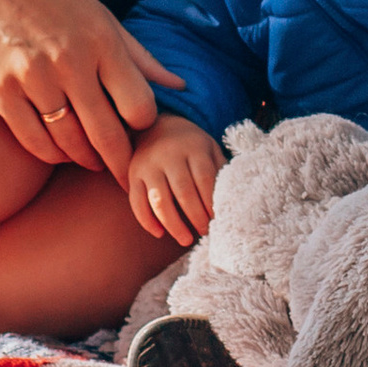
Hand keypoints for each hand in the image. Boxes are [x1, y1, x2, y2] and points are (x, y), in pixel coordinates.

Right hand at [0, 0, 182, 181]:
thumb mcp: (101, 15)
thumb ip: (139, 55)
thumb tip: (178, 86)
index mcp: (102, 41)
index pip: (138, 105)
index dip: (143, 124)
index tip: (140, 130)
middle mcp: (70, 61)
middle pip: (106, 133)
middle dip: (120, 161)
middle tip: (126, 176)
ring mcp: (33, 78)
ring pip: (70, 142)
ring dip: (86, 159)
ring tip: (93, 162)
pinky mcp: (1, 92)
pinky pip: (34, 140)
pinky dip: (52, 154)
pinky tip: (61, 151)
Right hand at [126, 115, 222, 244]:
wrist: (156, 126)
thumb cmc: (190, 145)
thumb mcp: (209, 148)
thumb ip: (220, 168)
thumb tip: (234, 197)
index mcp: (193, 147)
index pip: (204, 178)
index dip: (211, 202)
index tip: (218, 220)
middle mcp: (168, 155)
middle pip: (184, 192)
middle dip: (196, 217)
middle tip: (205, 232)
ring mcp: (148, 166)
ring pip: (159, 201)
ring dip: (174, 225)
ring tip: (187, 240)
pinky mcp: (132, 176)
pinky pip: (137, 202)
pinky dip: (147, 221)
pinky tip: (160, 234)